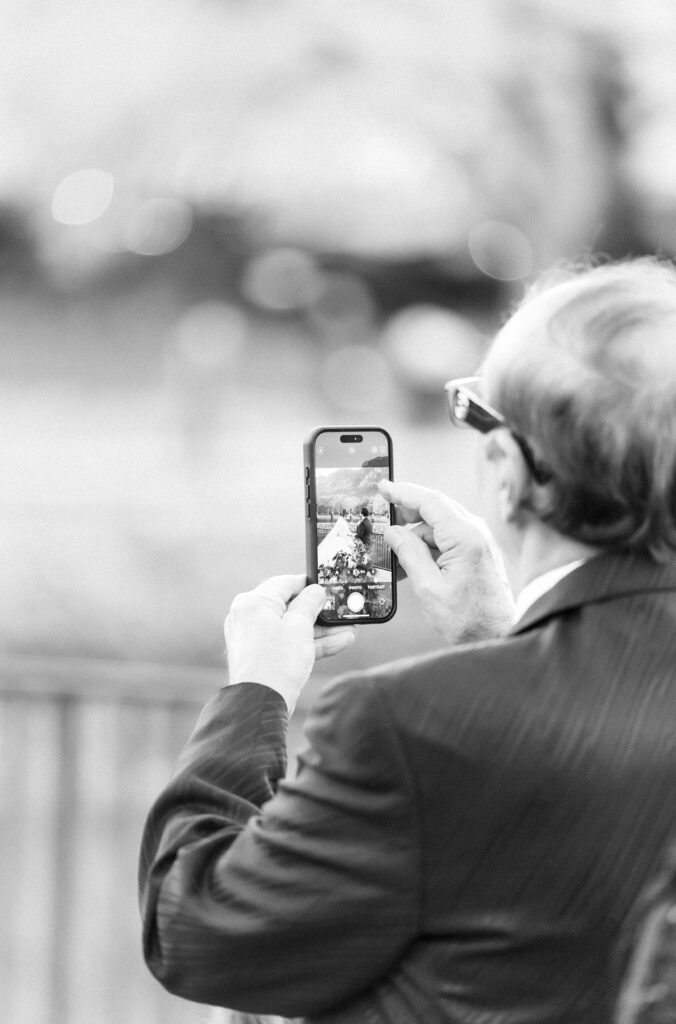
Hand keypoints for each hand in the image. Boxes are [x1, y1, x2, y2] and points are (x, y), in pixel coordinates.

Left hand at [224, 574, 355, 712]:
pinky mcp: (261, 656)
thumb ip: (309, 603)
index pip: (284, 583)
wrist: (261, 705)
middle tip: (340, 611)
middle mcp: (249, 616)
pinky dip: (309, 643)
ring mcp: (254, 637)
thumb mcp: (300, 626)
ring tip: (347, 630)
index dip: (309, 584)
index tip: (327, 587)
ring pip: (291, 627)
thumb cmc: (277, 662)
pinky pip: (287, 642)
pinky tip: (338, 642)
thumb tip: (316, 591)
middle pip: (289, 607)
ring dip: (320, 630)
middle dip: (319, 612)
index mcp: (253, 602)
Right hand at [379, 481, 514, 643]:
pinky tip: (413, 563)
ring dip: (416, 536)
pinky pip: (447, 539)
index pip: (429, 501)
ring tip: (395, 555)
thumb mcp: (429, 588)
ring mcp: (477, 541)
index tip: (383, 488)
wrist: (499, 636)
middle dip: (406, 513)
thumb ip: (409, 554)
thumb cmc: (470, 619)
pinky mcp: (477, 552)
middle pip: (434, 509)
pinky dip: (428, 547)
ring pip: (438, 526)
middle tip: (383, 520)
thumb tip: (393, 532)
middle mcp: (474, 533)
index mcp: (464, 537)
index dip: (403, 492)